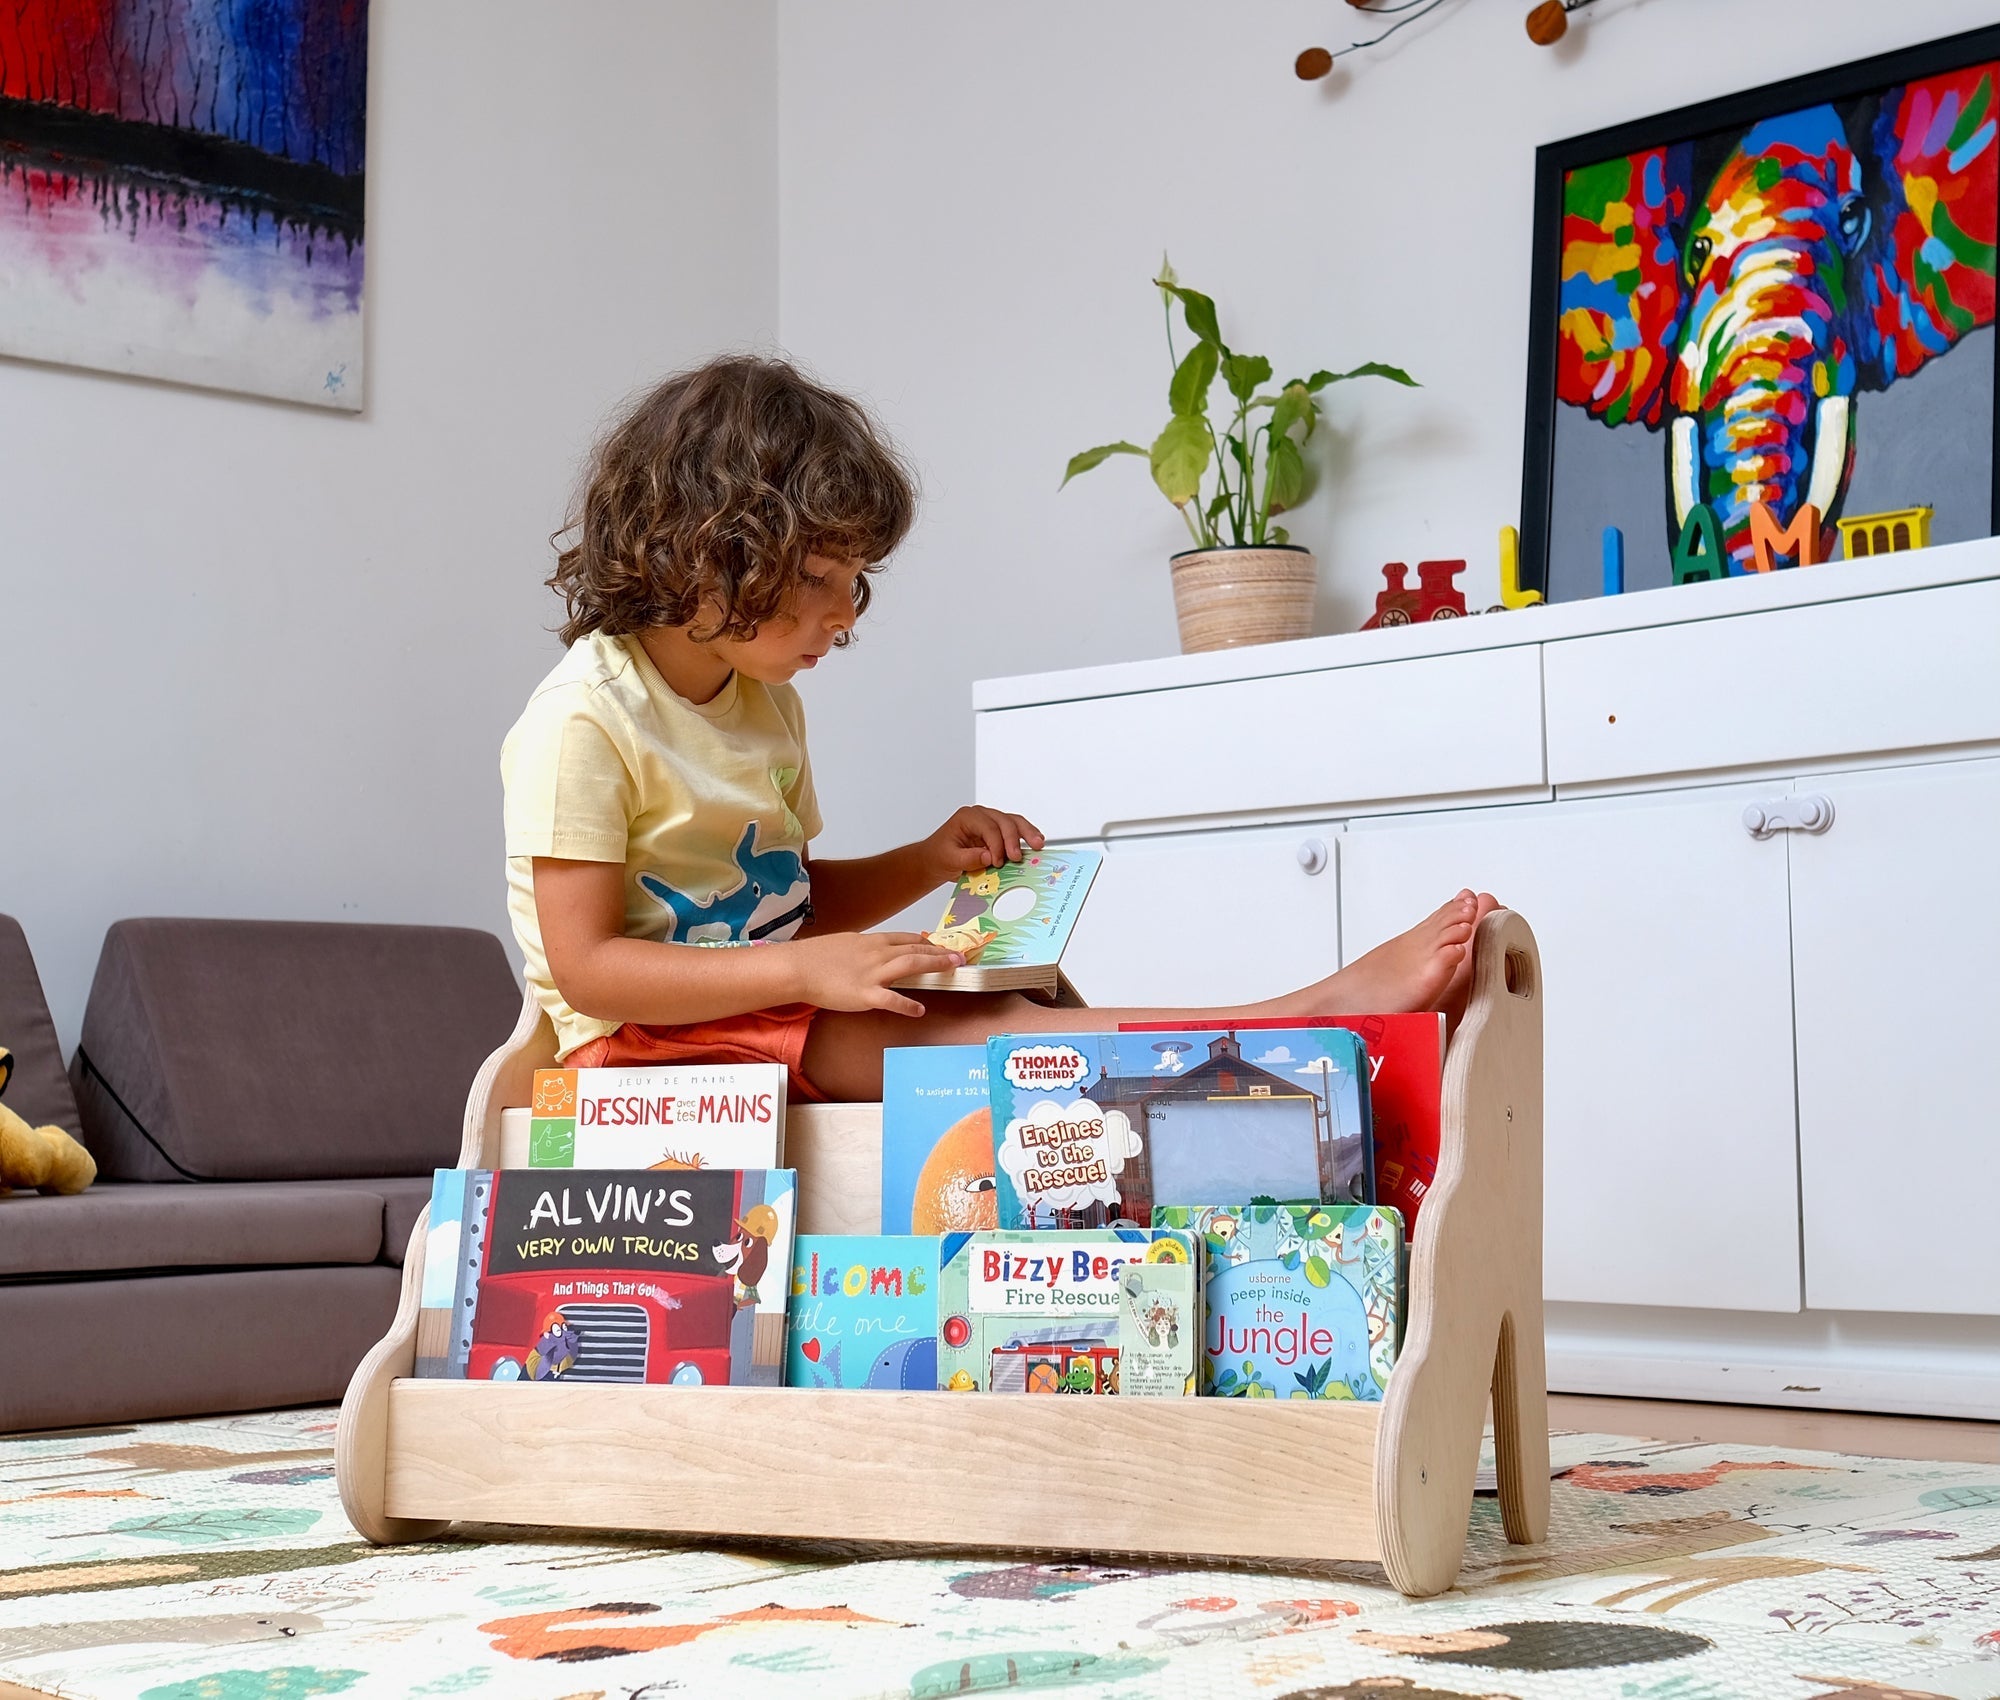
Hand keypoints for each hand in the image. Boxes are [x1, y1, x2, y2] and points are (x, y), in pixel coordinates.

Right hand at [785, 932, 964, 1017]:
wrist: (798, 967)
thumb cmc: (816, 956)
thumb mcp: (845, 943)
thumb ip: (865, 949)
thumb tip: (876, 952)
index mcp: (871, 941)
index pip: (906, 938)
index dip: (927, 942)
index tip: (941, 945)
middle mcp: (876, 953)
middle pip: (915, 949)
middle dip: (939, 952)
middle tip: (959, 956)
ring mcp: (872, 973)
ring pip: (910, 965)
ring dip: (934, 965)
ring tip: (953, 968)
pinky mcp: (864, 994)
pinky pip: (891, 999)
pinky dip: (908, 1005)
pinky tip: (920, 1010)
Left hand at [924, 805, 1045, 881]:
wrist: (936, 859)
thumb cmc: (939, 856)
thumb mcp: (949, 859)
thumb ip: (968, 858)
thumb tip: (988, 856)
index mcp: (967, 817)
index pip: (988, 827)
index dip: (996, 845)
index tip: (998, 862)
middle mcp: (981, 815)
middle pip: (1004, 821)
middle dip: (1013, 839)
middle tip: (1017, 856)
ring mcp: (991, 822)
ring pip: (1014, 822)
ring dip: (1027, 833)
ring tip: (1038, 844)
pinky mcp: (998, 832)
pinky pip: (1015, 830)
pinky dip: (1026, 836)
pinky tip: (1035, 842)